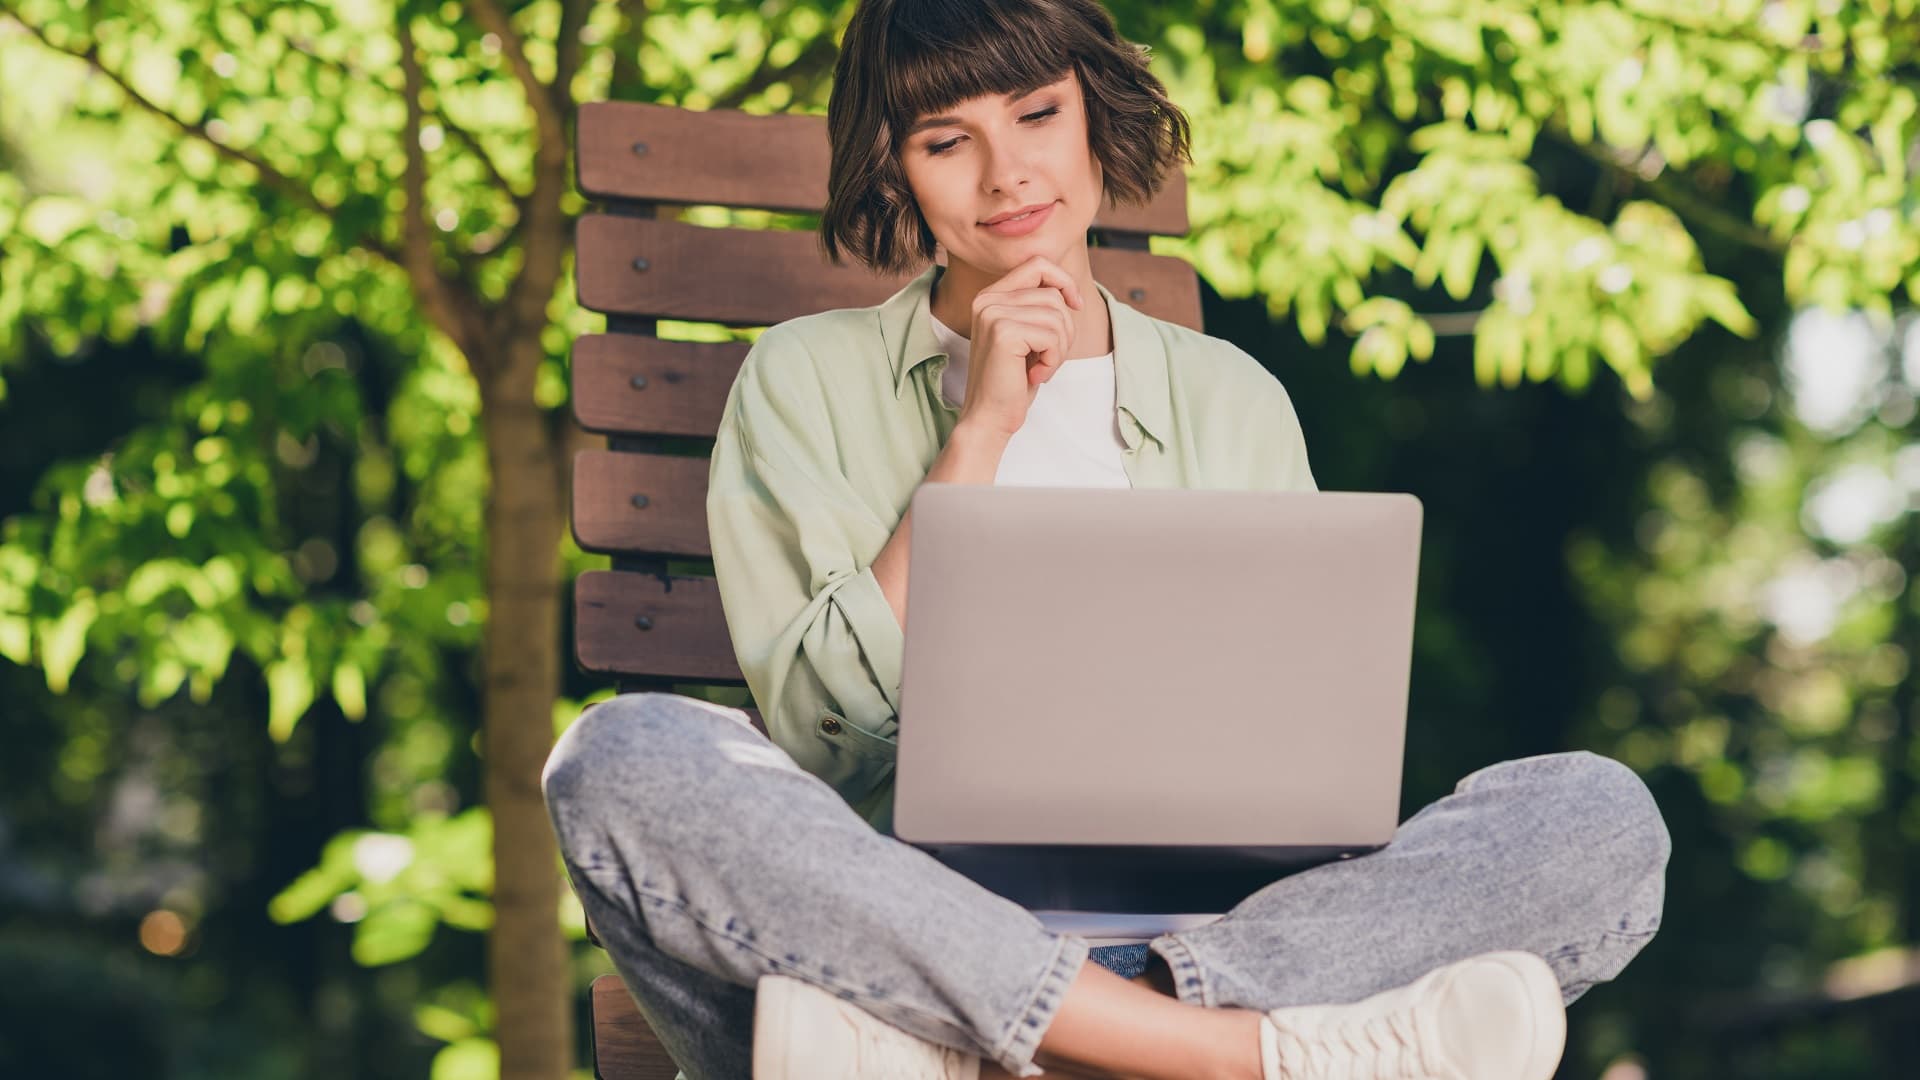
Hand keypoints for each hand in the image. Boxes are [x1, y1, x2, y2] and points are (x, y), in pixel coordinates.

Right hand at [956, 254, 1084, 439]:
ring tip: (1040, 368)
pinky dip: (1053, 360)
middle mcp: (987, 299)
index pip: (1037, 264)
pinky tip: (1035, 375)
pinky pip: (1052, 336)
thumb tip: (1070, 291)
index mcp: (991, 295)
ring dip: (1059, 348)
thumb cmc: (1013, 381)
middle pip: (1053, 295)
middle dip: (1064, 329)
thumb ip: (1039, 308)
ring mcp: (993, 313)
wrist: (989, 418)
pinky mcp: (1003, 332)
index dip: (1064, 281)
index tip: (1076, 306)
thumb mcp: (1028, 336)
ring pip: (1056, 316)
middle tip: (1048, 358)